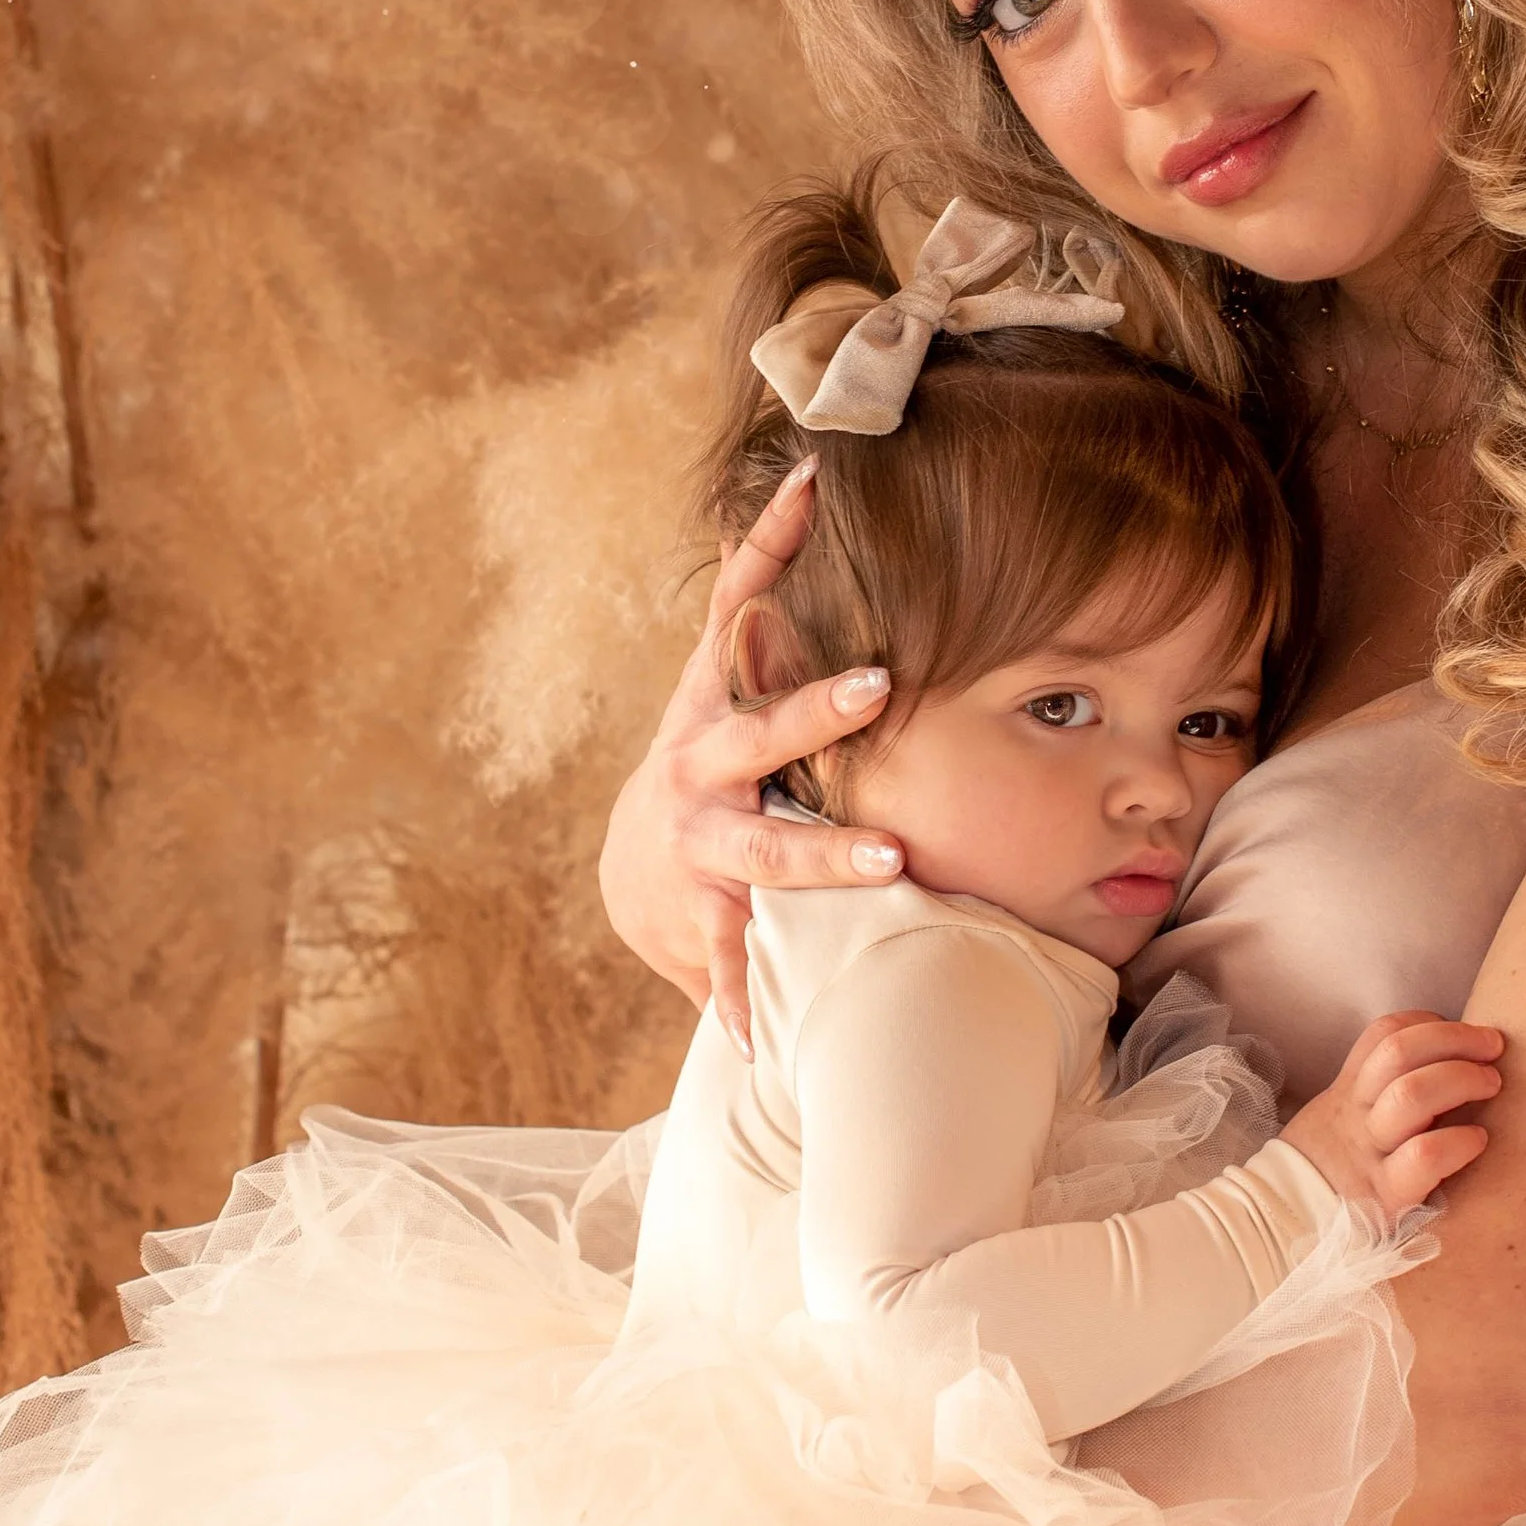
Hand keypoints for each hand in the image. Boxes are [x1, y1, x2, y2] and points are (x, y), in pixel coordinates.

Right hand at [597, 464, 902, 1053]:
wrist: (635, 872)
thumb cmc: (714, 768)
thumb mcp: (726, 690)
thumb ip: (760, 612)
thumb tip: (780, 502)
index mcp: (711, 705)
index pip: (738, 607)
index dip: (771, 545)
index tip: (814, 485)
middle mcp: (701, 769)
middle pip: (760, 731)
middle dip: (815, 709)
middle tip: (879, 684)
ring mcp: (697, 848)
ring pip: (763, 853)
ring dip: (824, 858)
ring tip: (890, 863)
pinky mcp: (696, 923)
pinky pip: (729, 968)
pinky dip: (751, 1004)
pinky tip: (772, 1041)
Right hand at [1282, 1012, 1504, 1222]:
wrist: (1280, 1237)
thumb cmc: (1325, 1183)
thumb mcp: (1334, 1128)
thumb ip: (1372, 1100)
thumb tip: (1436, 1073)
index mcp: (1346, 1096)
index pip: (1384, 1034)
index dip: (1429, 1024)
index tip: (1458, 1035)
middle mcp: (1357, 1118)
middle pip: (1400, 1052)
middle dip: (1457, 1039)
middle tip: (1492, 1048)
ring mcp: (1371, 1156)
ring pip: (1412, 1094)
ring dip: (1463, 1078)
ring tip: (1492, 1084)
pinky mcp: (1388, 1199)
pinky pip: (1426, 1155)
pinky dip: (1460, 1140)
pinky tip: (1477, 1141)